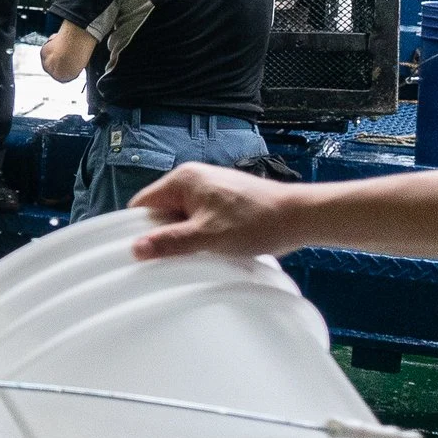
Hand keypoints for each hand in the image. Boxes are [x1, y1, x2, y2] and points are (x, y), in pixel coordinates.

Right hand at [129, 163, 302, 259]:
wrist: (302, 217)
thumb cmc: (254, 222)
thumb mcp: (207, 237)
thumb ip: (170, 242)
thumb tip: (135, 249)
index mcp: (182, 179)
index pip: (143, 204)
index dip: (138, 229)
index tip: (143, 253)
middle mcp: (193, 178)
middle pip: (162, 211)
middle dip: (165, 234)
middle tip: (172, 258)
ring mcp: (211, 188)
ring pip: (183, 217)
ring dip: (186, 236)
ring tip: (197, 254)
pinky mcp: (226, 200)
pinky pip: (200, 218)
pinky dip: (202, 234)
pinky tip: (213, 249)